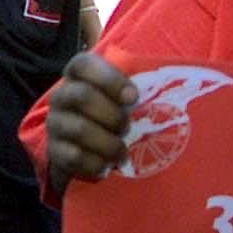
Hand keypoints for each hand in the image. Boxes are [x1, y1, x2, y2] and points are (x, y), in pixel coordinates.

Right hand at [44, 50, 137, 188]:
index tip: (133, 97)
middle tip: (128, 128)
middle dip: (112, 115)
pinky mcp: (53, 151)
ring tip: (122, 153)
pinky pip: (73, 157)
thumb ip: (133, 89)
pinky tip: (107, 167)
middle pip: (81, 96)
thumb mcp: (121, 97)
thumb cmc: (112, 114)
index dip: (109, 79)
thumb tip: (179, 85)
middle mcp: (61, 96)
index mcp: (78, 75)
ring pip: (78, 129)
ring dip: (107, 143)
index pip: (83, 64)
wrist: (84, 147)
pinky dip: (96, 164)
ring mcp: (55, 123)